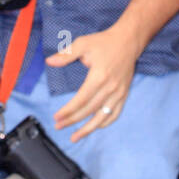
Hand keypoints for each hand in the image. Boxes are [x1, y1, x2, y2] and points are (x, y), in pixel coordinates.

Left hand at [45, 25, 142, 141]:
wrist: (128, 41)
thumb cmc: (104, 42)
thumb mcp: (83, 43)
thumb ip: (66, 54)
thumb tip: (49, 61)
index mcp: (99, 77)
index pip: (81, 100)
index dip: (68, 111)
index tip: (57, 117)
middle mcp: (110, 88)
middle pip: (89, 110)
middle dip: (72, 120)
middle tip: (59, 126)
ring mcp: (118, 93)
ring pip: (102, 117)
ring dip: (88, 129)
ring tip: (75, 137)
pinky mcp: (124, 94)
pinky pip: (115, 114)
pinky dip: (104, 123)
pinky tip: (94, 127)